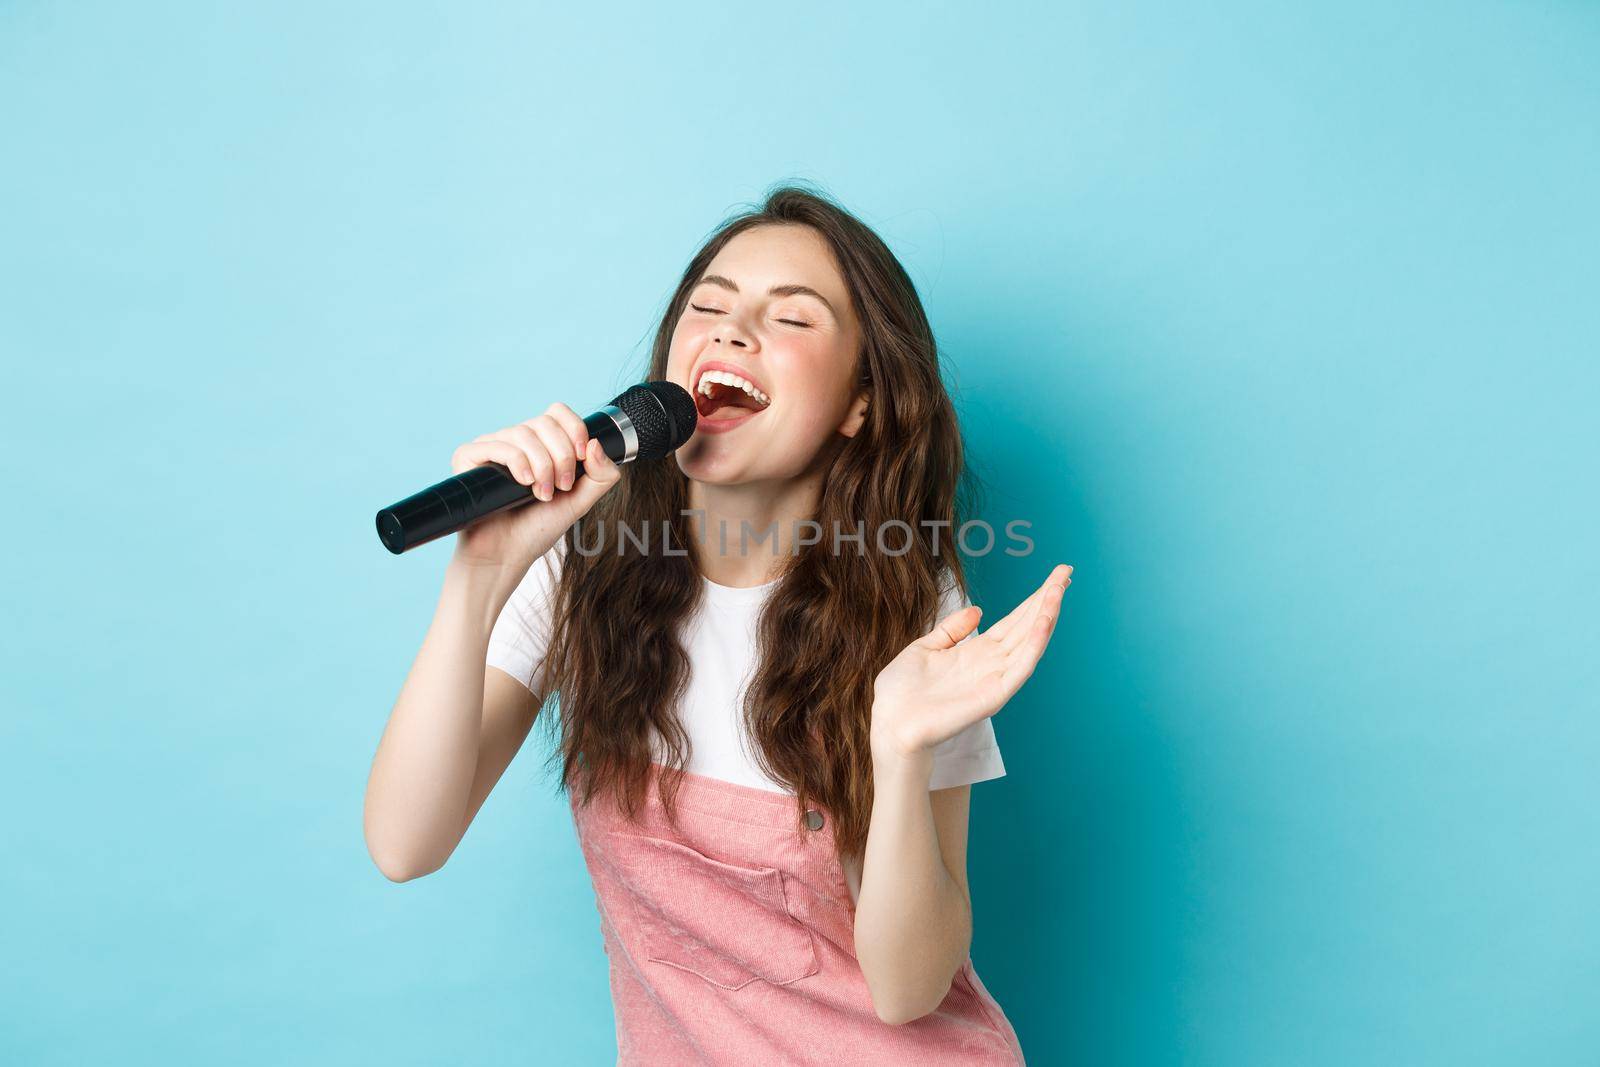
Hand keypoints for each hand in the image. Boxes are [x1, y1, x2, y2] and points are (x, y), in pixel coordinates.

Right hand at [448, 402, 621, 572]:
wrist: (506, 555)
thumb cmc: (538, 528)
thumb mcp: (580, 501)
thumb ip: (601, 476)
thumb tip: (595, 442)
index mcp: (541, 444)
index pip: (557, 412)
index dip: (574, 429)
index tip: (581, 457)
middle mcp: (515, 440)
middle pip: (545, 422)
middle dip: (562, 456)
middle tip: (562, 487)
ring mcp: (491, 447)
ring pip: (524, 433)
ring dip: (542, 465)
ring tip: (543, 494)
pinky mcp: (468, 457)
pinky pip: (498, 444)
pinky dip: (518, 462)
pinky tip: (524, 484)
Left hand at [870, 564, 1072, 760]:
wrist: (890, 723)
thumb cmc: (902, 692)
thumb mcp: (926, 647)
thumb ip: (952, 629)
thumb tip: (978, 609)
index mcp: (976, 652)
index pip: (1013, 621)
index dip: (1032, 599)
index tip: (1052, 577)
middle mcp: (991, 664)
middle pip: (1026, 626)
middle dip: (1046, 599)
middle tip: (1066, 572)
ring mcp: (994, 680)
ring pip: (1029, 642)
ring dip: (1046, 615)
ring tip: (1059, 589)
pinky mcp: (993, 696)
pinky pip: (1020, 667)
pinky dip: (1034, 644)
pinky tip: (1044, 622)